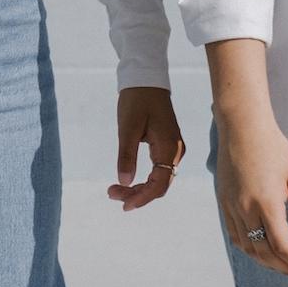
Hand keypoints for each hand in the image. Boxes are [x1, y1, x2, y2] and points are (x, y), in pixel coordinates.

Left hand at [108, 88, 184, 210]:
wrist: (147, 80)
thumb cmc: (136, 100)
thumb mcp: (127, 128)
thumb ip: (126, 155)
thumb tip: (124, 182)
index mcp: (169, 148)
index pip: (159, 184)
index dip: (142, 198)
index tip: (124, 206)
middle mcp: (176, 152)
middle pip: (160, 185)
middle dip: (137, 194)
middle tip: (111, 194)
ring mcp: (173, 149)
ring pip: (159, 179)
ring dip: (139, 188)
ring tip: (114, 190)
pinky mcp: (167, 146)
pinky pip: (159, 170)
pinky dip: (144, 179)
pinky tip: (128, 182)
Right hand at [214, 106, 287, 278]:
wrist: (242, 127)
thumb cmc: (274, 148)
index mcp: (267, 202)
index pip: (282, 246)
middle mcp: (245, 208)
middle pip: (264, 252)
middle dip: (285, 267)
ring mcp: (231, 206)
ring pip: (247, 247)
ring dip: (267, 262)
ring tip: (285, 265)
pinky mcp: (224, 202)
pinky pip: (235, 235)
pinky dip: (250, 249)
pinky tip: (262, 250)